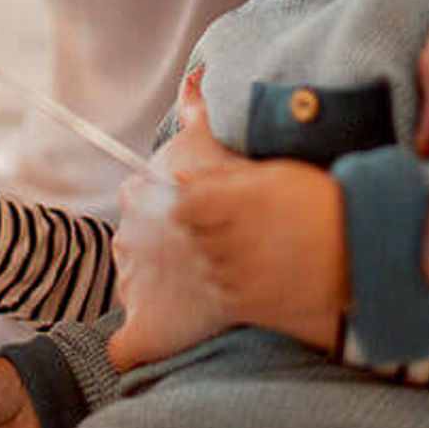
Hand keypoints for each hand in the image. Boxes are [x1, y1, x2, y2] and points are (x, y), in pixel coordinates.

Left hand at [104, 72, 259, 368]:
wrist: (302, 251)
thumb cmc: (266, 194)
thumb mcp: (226, 146)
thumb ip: (198, 114)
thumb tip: (192, 78)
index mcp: (141, 197)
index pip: (139, 205)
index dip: (170, 215)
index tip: (201, 223)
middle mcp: (130, 240)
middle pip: (135, 250)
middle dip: (163, 255)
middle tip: (210, 259)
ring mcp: (138, 286)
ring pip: (134, 292)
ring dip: (160, 294)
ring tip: (206, 294)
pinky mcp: (153, 331)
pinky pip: (126, 349)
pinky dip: (141, 347)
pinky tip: (161, 341)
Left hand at [161, 161, 345, 351]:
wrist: (365, 249)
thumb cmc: (320, 203)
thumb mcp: (272, 175)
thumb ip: (220, 178)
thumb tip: (178, 180)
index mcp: (240, 199)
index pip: (184, 207)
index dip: (193, 206)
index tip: (208, 207)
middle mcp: (237, 237)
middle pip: (195, 238)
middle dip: (209, 233)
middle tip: (243, 230)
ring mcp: (244, 275)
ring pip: (207, 268)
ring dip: (221, 261)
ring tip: (257, 253)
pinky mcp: (254, 305)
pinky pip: (223, 296)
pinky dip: (234, 286)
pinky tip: (261, 274)